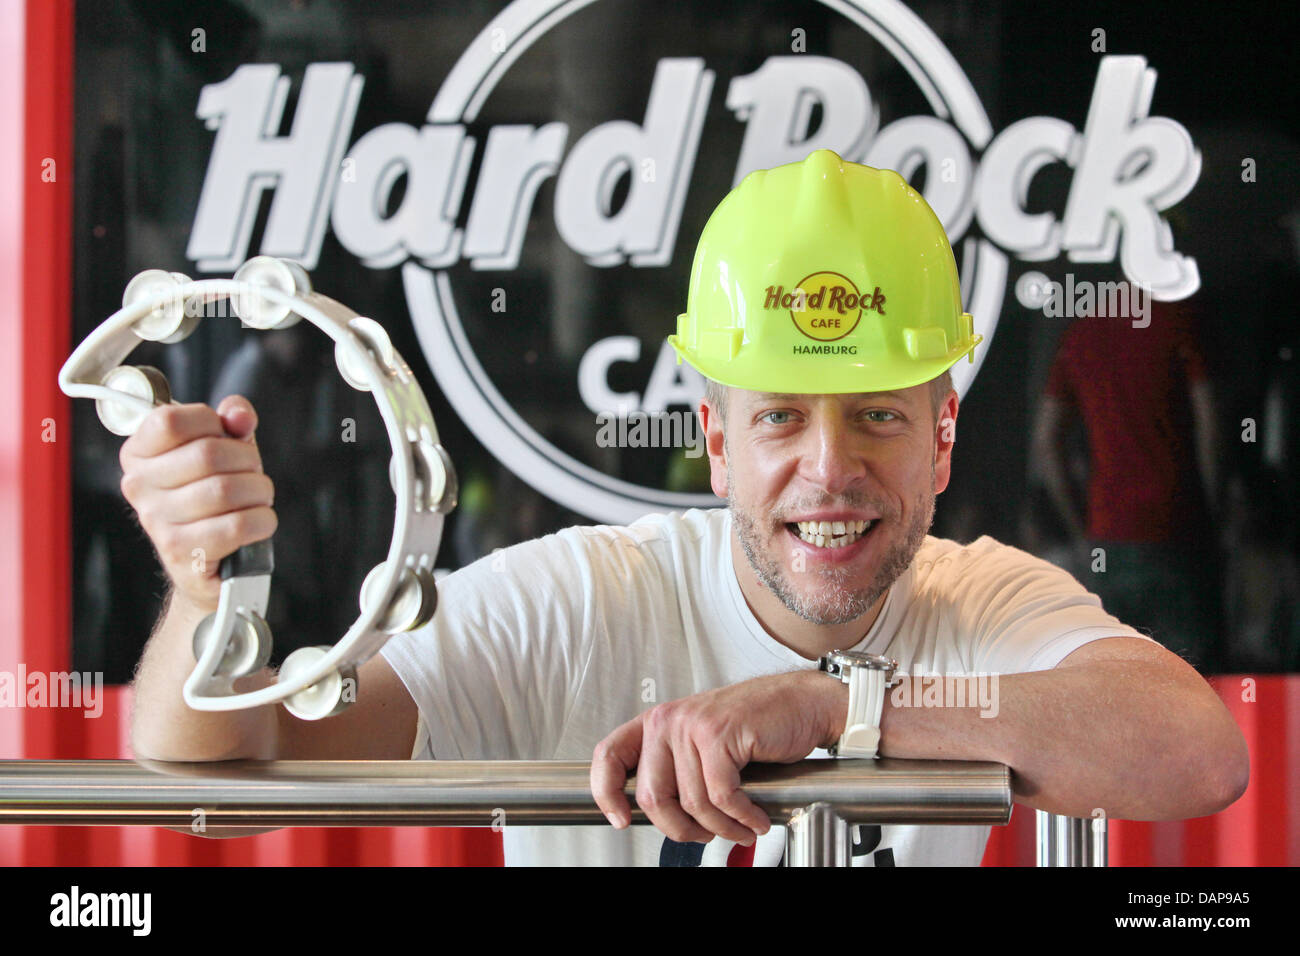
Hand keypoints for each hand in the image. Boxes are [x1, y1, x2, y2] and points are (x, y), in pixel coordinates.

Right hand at [118, 395, 275, 611]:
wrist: (207, 562)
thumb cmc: (214, 497)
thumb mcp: (224, 450)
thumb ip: (231, 423)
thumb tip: (239, 415)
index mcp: (139, 453)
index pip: (171, 420)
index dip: (213, 423)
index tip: (225, 437)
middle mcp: (139, 486)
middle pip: (208, 454)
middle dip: (247, 460)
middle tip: (251, 473)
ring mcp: (156, 521)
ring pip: (226, 490)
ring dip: (258, 492)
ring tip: (255, 499)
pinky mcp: (182, 553)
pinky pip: (237, 525)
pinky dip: (261, 521)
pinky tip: (258, 523)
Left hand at [590, 670, 843, 845]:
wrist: (801, 703)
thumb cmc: (757, 726)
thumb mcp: (704, 742)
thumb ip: (677, 768)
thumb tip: (661, 815)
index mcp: (657, 722)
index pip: (610, 755)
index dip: (607, 792)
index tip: (620, 820)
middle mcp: (668, 720)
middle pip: (653, 797)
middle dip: (681, 830)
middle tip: (706, 835)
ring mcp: (692, 725)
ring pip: (693, 802)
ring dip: (722, 827)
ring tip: (742, 828)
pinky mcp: (720, 735)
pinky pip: (722, 796)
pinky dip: (742, 817)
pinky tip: (755, 818)